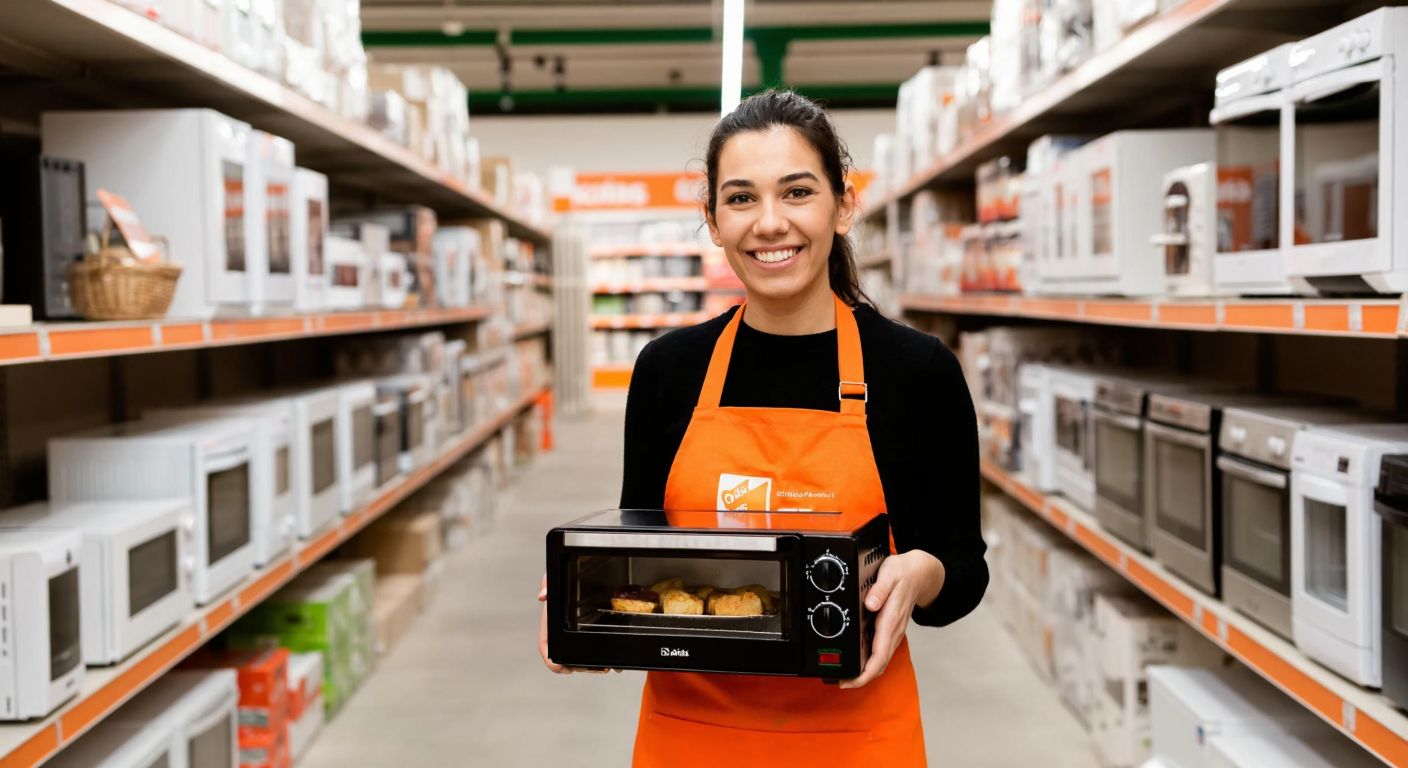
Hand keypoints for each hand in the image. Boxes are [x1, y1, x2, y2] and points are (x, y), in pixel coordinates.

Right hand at [538, 573, 612, 674]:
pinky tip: (616, 662)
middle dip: (581, 666)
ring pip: (583, 654)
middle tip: (595, 669)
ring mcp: (578, 629)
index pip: (547, 644)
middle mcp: (564, 627)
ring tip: (607, 667)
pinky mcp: (593, 627)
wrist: (589, 564)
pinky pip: (598, 646)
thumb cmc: (568, 571)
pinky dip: (606, 656)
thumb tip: (543, 596)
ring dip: (594, 665)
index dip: (552, 661)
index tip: (564, 669)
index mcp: (553, 620)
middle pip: (568, 655)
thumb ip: (549, 582)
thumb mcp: (557, 575)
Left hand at [839, 551, 944, 689]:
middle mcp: (893, 630)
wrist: (922, 573)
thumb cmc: (903, 573)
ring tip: (847, 675)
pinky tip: (859, 659)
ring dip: (866, 672)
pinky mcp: (892, 630)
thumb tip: (870, 604)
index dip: (865, 673)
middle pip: (880, 664)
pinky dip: (871, 661)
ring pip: (882, 660)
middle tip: (842, 683)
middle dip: (862, 678)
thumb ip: (879, 589)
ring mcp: (894, 632)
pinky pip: (882, 651)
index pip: (880, 655)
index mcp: (891, 620)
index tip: (851, 681)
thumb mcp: (889, 573)